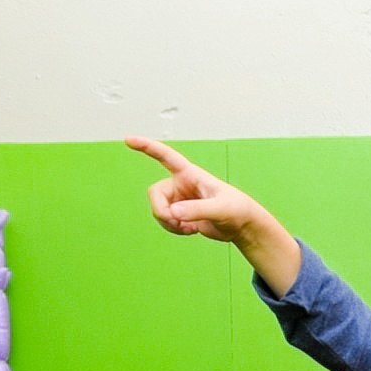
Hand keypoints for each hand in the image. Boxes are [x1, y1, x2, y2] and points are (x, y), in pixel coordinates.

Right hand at [127, 136, 300, 294]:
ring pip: (158, 211)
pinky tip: (191, 231)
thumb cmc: (237, 209)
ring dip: (170, 224)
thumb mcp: (220, 209)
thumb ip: (198, 210)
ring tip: (190, 228)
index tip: (129, 140)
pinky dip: (175, 229)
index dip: (147, 147)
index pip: (166, 157)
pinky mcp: (180, 215)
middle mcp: (181, 185)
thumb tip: (174, 213)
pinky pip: (166, 222)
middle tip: (175, 223)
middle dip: (160, 211)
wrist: (242, 226)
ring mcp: (179, 200)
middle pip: (154, 194)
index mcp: (190, 174)